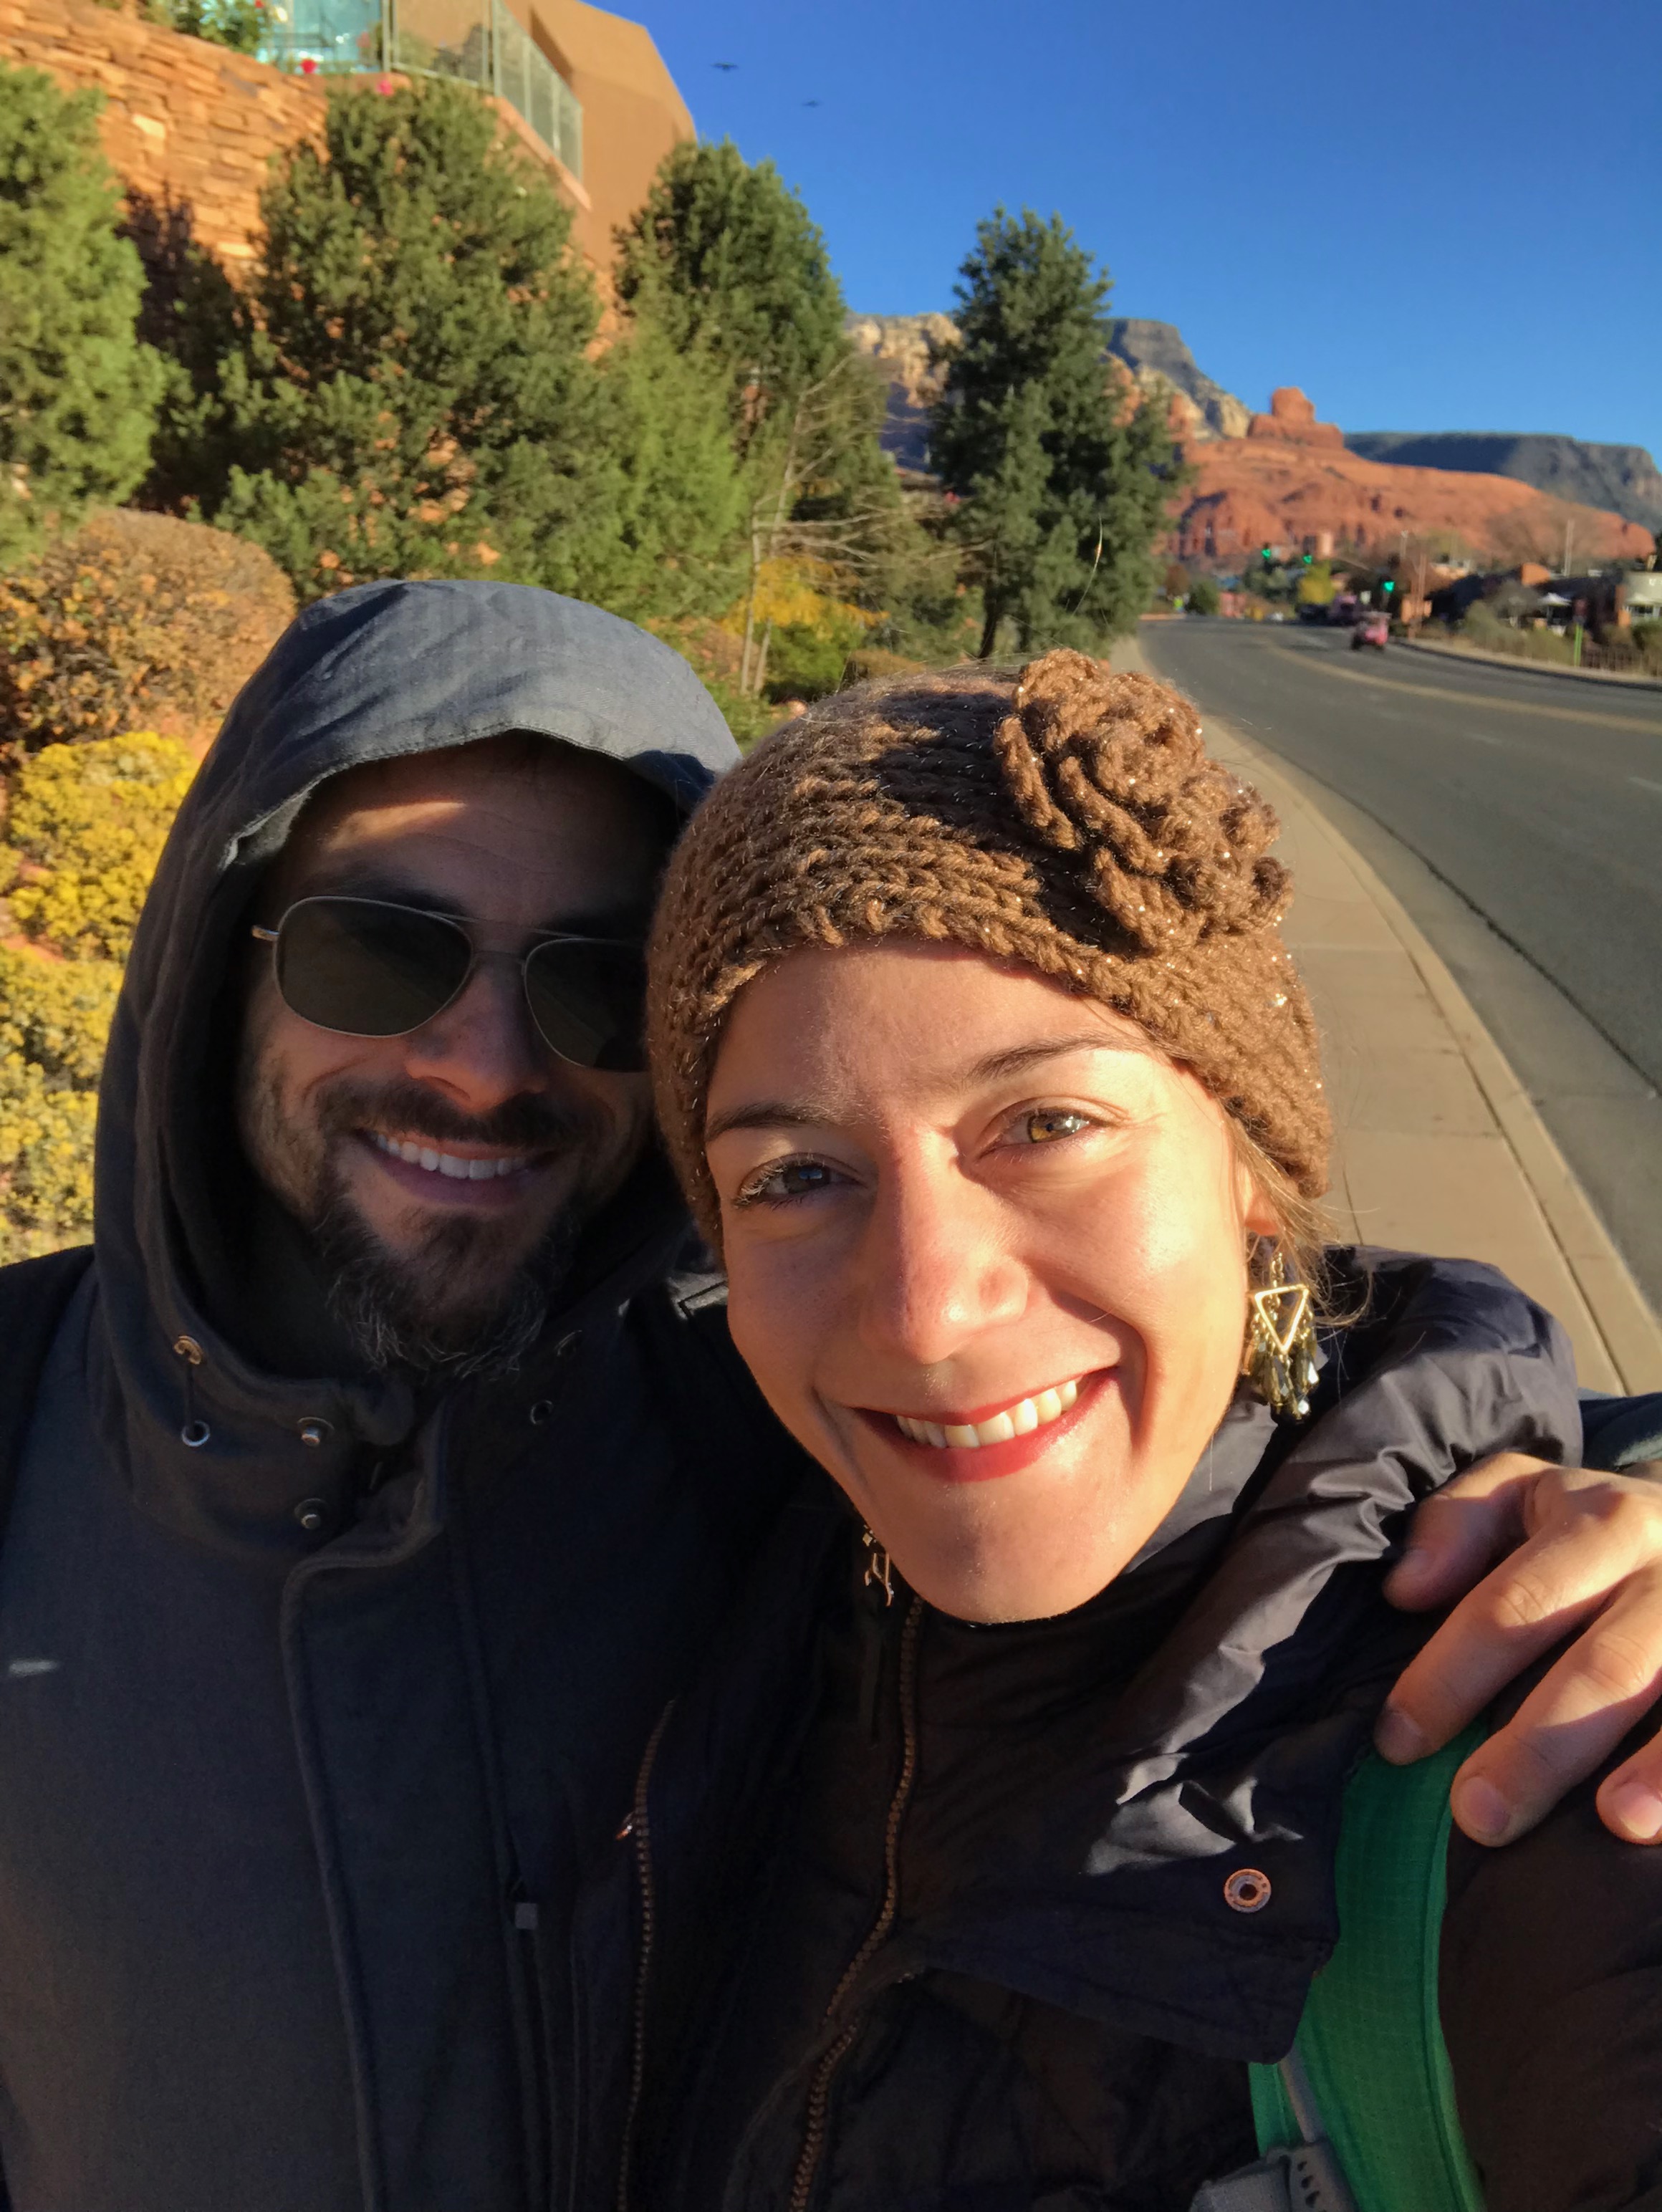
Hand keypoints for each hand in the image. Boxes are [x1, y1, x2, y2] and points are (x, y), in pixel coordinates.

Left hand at [1375, 1453, 1661, 1846]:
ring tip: (1613, 1823)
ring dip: (1658, 1765)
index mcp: (1599, 1521)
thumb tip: (1405, 1589)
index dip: (1449, 1675)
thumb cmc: (1586, 1525)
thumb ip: (1453, 1525)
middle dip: (1539, 1744)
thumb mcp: (1519, 1493)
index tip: (1398, 1740)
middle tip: (1477, 1815)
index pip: (1512, 1606)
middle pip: (1604, 1665)